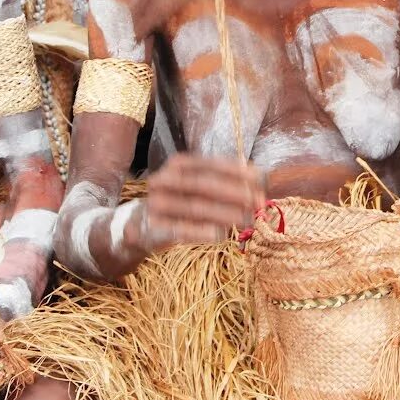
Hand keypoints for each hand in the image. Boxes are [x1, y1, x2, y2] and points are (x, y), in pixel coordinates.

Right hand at [113, 155, 264, 263]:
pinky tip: (222, 235)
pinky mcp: (152, 227)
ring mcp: (156, 203)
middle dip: (235, 193)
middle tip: (258, 202)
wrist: (138, 225)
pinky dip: (202, 232)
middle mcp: (165, 179)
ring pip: (196, 207)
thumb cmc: (179, 203)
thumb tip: (261, 179)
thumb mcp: (197, 187)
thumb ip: (224, 182)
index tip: (261, 180)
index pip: (211, 164)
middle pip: (205, 184)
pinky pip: (180, 229)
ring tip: (248, 220)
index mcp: (179, 164)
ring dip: (226, 214)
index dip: (237, 172)